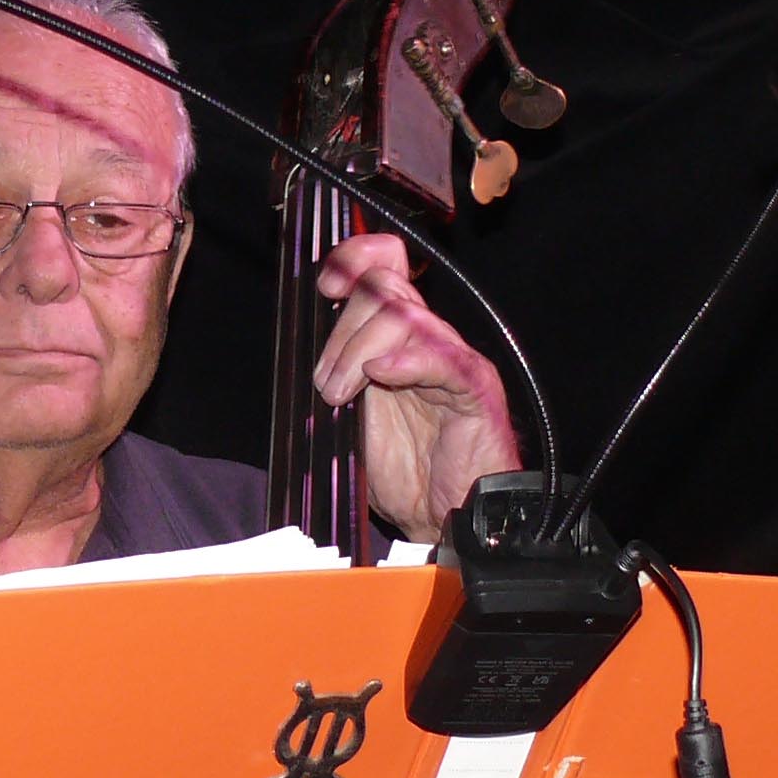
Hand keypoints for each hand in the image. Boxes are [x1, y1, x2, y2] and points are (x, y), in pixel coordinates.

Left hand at [312, 231, 522, 536]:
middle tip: (328, 384)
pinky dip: (407, 360)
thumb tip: (303, 350)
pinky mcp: (475, 388)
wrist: (447, 516)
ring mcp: (452, 360)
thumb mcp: (353, 416)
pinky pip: (443, 358)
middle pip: (384, 289)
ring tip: (342, 396)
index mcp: (398, 339)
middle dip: (341, 332)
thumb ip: (337, 375)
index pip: (384, 267)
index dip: (354, 262)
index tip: (325, 286)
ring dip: (358, 352)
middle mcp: (427, 339)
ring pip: (405, 317)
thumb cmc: (407, 472)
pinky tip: (382, 374)